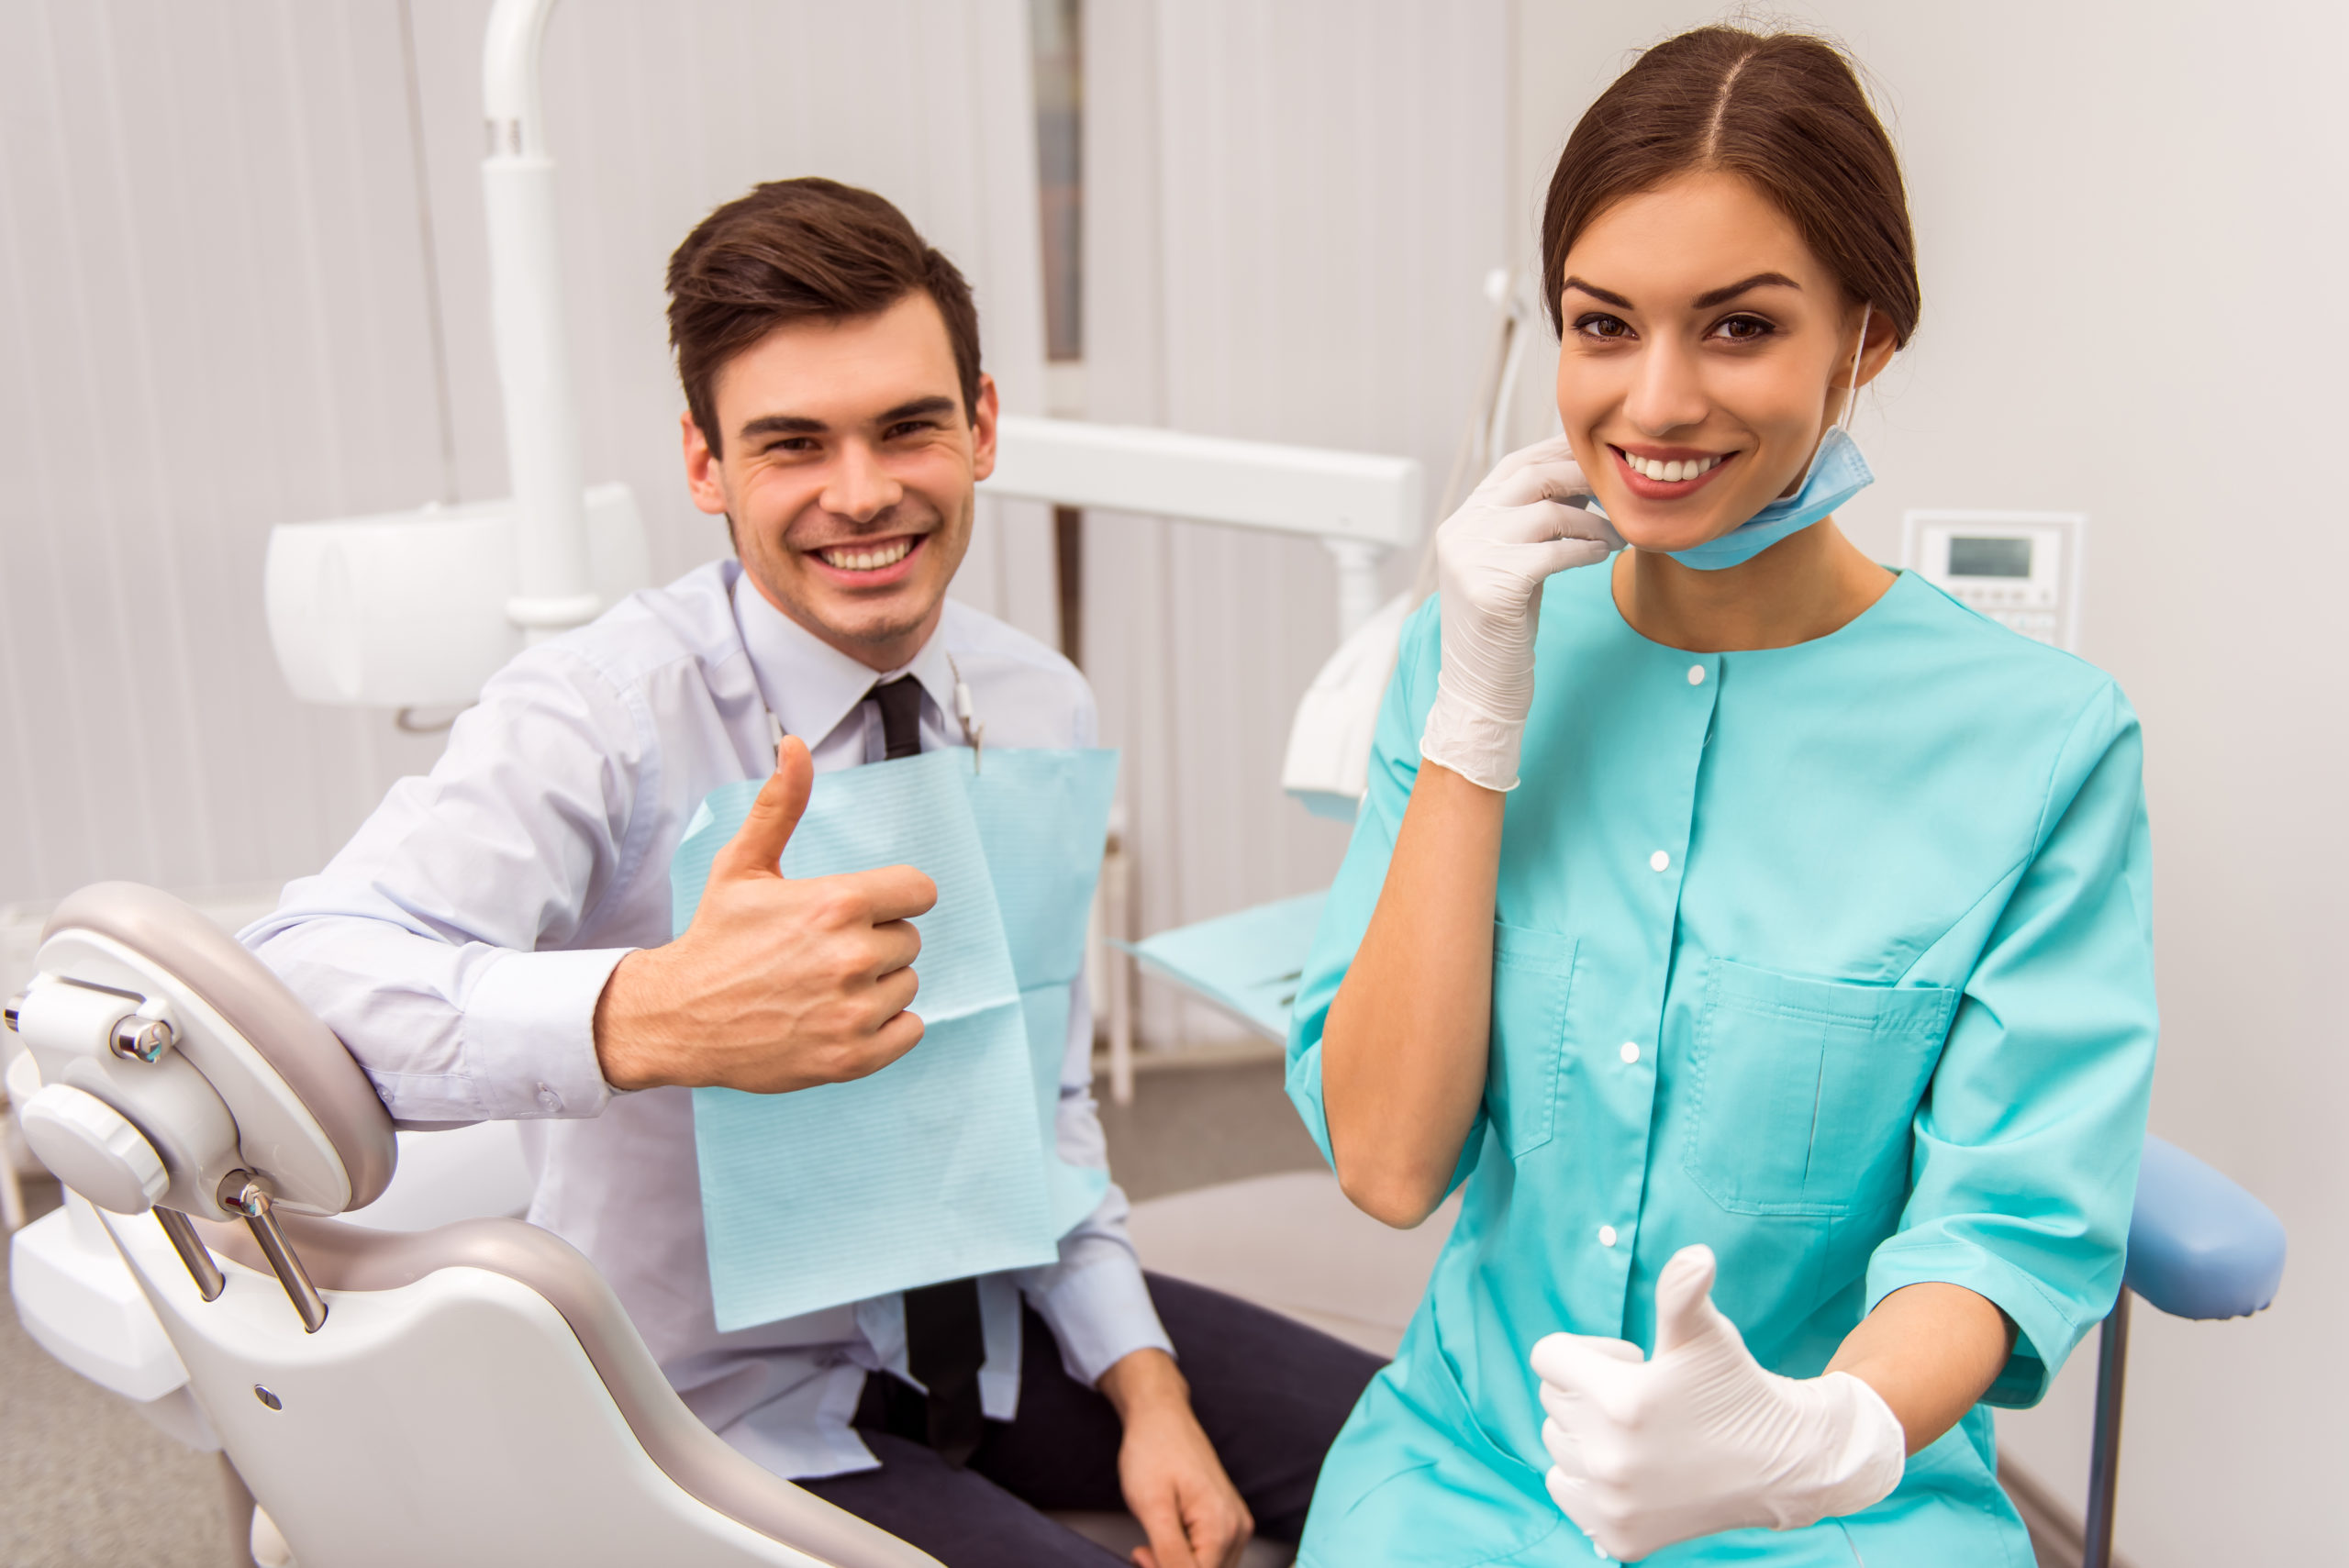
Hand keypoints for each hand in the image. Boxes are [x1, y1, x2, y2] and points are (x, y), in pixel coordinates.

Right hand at [592, 736, 938, 1092]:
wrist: (678, 1018)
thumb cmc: (716, 937)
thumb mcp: (742, 865)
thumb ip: (780, 805)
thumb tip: (794, 745)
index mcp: (835, 903)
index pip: (919, 891)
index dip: (891, 898)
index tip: (858, 910)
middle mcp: (851, 956)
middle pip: (910, 939)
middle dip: (876, 941)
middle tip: (822, 952)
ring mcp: (853, 1011)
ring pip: (908, 985)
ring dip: (877, 985)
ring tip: (822, 985)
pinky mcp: (853, 1058)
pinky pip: (910, 1031)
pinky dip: (886, 1027)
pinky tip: (840, 1017)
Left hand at [1099, 1349, 1251, 1567]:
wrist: (1161, 1416)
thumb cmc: (1154, 1451)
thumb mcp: (1153, 1508)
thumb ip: (1169, 1555)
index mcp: (1222, 1527)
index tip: (1141, 1554)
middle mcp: (1238, 1527)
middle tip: (1144, 1548)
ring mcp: (1236, 1523)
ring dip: (1180, 1565)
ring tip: (1154, 1540)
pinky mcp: (1229, 1520)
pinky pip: (1212, 1556)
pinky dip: (1188, 1556)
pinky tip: (1169, 1537)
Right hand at [1417, 435, 1620, 791]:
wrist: (1480, 689)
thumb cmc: (1504, 628)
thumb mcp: (1512, 565)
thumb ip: (1531, 524)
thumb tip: (1580, 481)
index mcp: (1462, 523)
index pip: (1512, 466)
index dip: (1557, 453)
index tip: (1598, 455)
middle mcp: (1461, 533)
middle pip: (1530, 478)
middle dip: (1582, 477)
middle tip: (1619, 489)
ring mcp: (1472, 560)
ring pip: (1548, 514)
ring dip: (1594, 521)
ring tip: (1618, 535)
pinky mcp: (1492, 589)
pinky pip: (1554, 552)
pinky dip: (1586, 549)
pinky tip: (1603, 555)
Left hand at [1529, 1245, 1904, 1560]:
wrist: (1781, 1463)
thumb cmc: (1736, 1388)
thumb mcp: (1706, 1335)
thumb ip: (1682, 1292)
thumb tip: (1695, 1256)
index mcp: (1621, 1401)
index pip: (1549, 1357)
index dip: (1589, 1352)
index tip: (1633, 1363)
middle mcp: (1608, 1457)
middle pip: (1553, 1399)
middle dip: (1589, 1388)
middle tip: (1646, 1397)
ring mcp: (1611, 1502)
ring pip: (1557, 1442)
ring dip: (1586, 1430)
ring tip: (1641, 1432)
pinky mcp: (1618, 1536)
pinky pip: (1562, 1488)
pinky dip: (1585, 1476)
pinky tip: (1631, 1467)